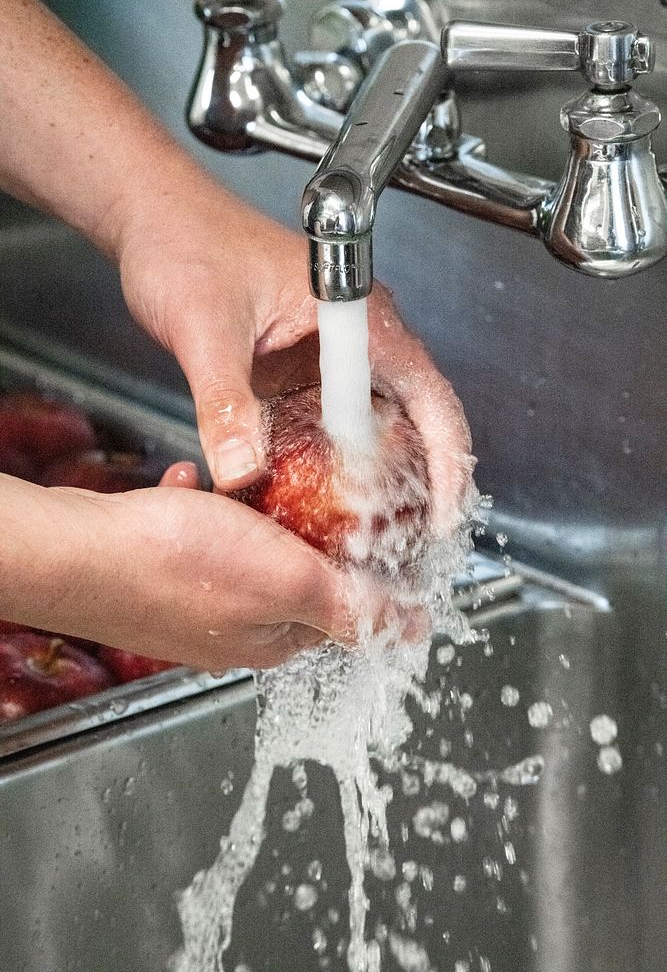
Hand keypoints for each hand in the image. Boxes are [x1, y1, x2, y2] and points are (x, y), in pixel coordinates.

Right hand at [0, 470, 349, 670]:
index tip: (362, 521)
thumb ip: (349, 605)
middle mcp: (233, 629)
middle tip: (297, 489)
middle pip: (291, 573)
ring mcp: (192, 603)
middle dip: (297, 528)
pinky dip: (201, 506)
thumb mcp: (286, 580)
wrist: (75, 552)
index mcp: (274, 638)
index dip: (358, 561)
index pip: (341, 606)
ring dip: (247, 512)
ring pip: (243, 548)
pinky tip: (189, 487)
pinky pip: (196, 535)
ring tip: (239, 486)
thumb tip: (411, 631)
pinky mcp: (157, 574)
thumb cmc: (173, 565)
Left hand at [116, 167, 472, 532]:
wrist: (155, 222)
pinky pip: (328, 428)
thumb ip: (224, 399)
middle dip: (420, 482)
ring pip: (371, 429)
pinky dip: (331, 467)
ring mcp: (327, 357)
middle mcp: (354, 338)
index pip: (429, 395)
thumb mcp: (205, 326)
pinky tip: (320, 504)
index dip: (447, 460)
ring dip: (377, 479)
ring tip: (375, 535)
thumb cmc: (187, 242)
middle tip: (413, 542)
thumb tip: (240, 470)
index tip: (446, 514)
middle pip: (412, 419)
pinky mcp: (299, 373)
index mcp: (357, 315)